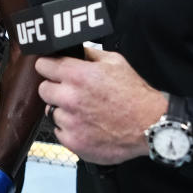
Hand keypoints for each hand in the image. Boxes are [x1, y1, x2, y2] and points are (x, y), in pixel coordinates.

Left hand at [35, 47, 167, 163]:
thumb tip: (74, 51)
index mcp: (77, 75)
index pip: (43, 65)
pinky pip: (59, 131)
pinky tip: (87, 125)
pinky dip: (70, 129)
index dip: (48, 66)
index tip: (51, 70)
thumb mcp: (115, 62)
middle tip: (70, 92)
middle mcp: (69, 97)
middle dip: (54, 88)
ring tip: (84, 111)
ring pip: (51, 112)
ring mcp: (70, 121)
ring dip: (63, 111)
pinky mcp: (73, 141)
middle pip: (43, 89)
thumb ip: (90, 54)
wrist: (150, 125)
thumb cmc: (135, 94)